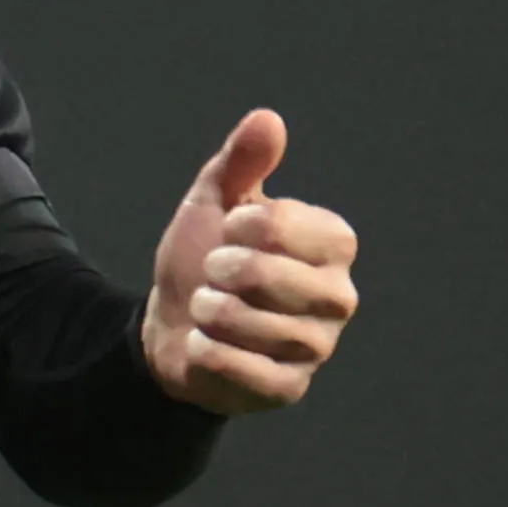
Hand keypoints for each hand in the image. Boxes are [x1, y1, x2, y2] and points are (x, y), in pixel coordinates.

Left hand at [141, 108, 358, 414]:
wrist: (170, 325)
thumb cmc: (203, 258)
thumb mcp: (214, 203)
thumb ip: (242, 163)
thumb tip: (267, 119)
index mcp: (331, 244)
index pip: (290, 226)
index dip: (244, 226)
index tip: (229, 229)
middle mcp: (337, 296)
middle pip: (274, 277)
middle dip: (222, 272)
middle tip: (212, 272)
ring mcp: (317, 346)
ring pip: (257, 326)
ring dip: (210, 313)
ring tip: (206, 308)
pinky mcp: (288, 388)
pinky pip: (247, 370)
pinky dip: (208, 353)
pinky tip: (202, 343)